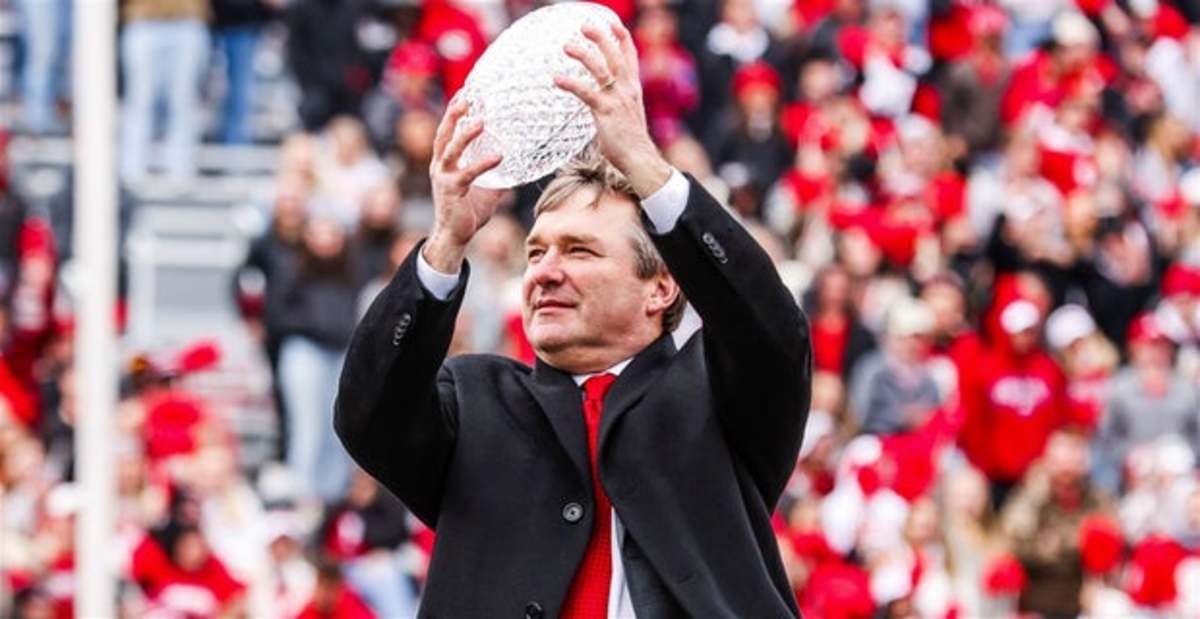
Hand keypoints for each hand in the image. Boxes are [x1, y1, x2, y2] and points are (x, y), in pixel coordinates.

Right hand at [425, 98, 505, 272]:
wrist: (455, 235)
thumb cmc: (468, 211)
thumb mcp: (487, 190)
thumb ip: (499, 176)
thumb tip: (519, 168)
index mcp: (446, 162)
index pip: (447, 131)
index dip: (454, 113)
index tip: (463, 93)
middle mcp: (441, 166)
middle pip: (444, 134)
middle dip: (453, 115)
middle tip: (465, 98)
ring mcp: (444, 178)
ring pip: (451, 150)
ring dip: (465, 134)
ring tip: (480, 121)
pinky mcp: (451, 191)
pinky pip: (468, 174)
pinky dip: (483, 165)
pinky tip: (498, 156)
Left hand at [555, 23, 670, 197]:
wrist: (639, 159)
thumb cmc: (630, 141)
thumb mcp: (628, 114)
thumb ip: (619, 101)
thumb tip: (604, 98)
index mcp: (633, 89)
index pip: (629, 56)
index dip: (622, 38)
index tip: (612, 23)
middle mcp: (627, 89)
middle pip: (615, 55)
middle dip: (601, 37)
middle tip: (585, 25)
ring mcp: (617, 100)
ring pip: (601, 69)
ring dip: (584, 54)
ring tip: (567, 46)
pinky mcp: (605, 112)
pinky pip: (586, 93)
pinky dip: (571, 83)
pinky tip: (557, 78)